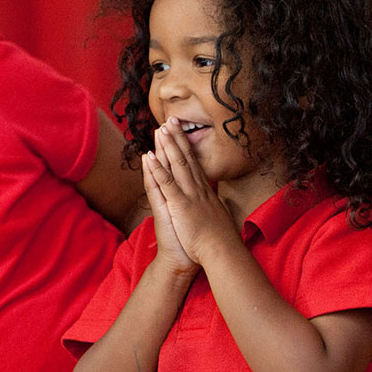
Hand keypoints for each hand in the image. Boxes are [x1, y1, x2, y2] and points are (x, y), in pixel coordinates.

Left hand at [147, 118, 236, 264]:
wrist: (221, 252)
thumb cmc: (220, 240)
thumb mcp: (218, 219)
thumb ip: (215, 207)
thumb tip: (217, 203)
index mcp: (205, 192)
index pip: (194, 164)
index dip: (187, 146)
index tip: (181, 132)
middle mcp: (198, 188)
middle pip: (186, 158)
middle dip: (177, 138)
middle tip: (171, 119)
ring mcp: (189, 195)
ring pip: (177, 165)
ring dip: (168, 146)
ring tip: (160, 129)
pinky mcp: (180, 204)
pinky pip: (167, 183)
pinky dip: (158, 169)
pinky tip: (150, 156)